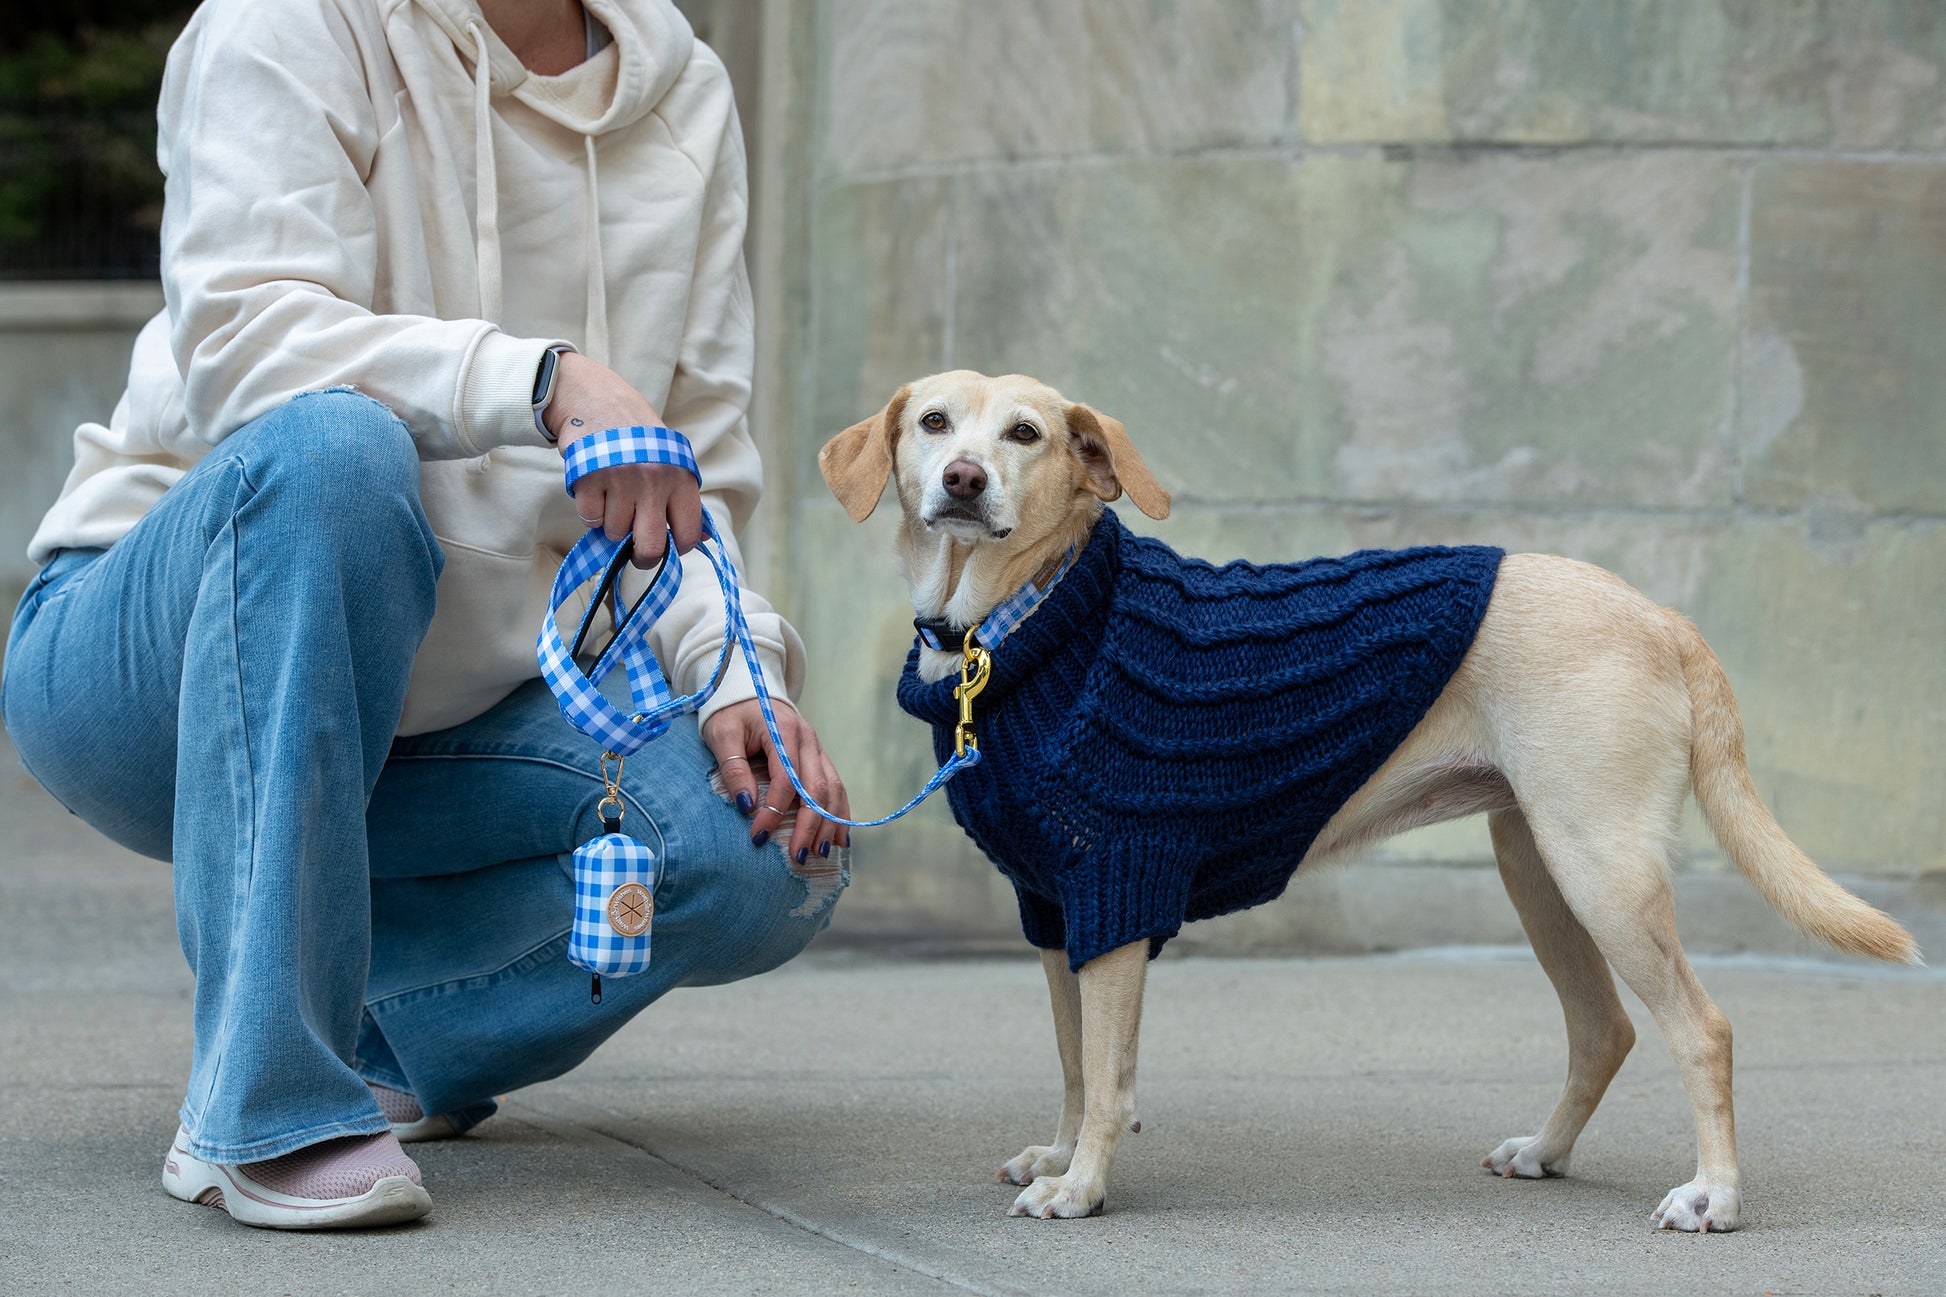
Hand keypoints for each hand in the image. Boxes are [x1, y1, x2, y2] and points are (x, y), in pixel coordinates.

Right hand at [550, 352, 702, 567]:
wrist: (593, 397)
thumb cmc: (636, 433)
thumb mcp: (670, 458)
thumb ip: (683, 498)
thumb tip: (701, 539)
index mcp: (680, 477)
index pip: (688, 534)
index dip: (678, 549)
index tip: (668, 545)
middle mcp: (654, 481)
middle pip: (651, 546)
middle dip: (643, 556)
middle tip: (637, 551)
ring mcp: (621, 480)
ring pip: (615, 533)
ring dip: (612, 523)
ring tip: (613, 498)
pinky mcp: (590, 479)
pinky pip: (590, 519)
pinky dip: (591, 511)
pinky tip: (595, 491)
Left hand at [701, 699, 851, 862]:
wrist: (746, 690)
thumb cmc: (730, 713)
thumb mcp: (721, 735)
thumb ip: (733, 768)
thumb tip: (747, 806)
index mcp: (784, 731)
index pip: (786, 779)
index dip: (774, 811)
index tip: (758, 836)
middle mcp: (808, 739)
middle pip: (817, 788)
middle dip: (810, 825)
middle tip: (798, 857)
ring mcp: (817, 748)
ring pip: (833, 789)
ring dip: (829, 823)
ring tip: (821, 853)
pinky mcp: (819, 757)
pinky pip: (837, 786)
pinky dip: (839, 812)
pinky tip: (839, 837)